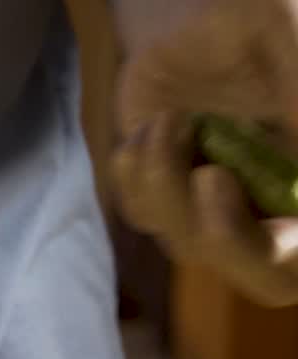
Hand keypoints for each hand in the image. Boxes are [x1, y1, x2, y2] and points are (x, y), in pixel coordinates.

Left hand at [112, 0, 297, 306]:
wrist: (219, 13)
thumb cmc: (276, 29)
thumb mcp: (295, 56)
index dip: (267, 249)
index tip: (222, 186)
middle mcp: (278, 211)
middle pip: (257, 273)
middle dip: (219, 234)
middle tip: (206, 175)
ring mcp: (218, 207)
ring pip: (185, 241)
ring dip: (165, 185)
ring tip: (172, 120)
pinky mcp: (165, 190)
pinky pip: (141, 210)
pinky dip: (137, 172)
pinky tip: (154, 126)